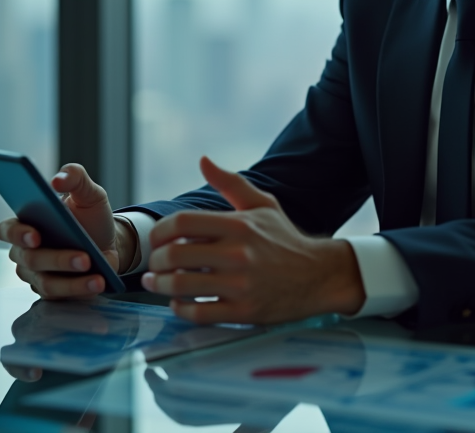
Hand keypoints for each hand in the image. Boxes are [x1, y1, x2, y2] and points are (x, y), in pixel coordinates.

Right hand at [0, 163, 138, 298]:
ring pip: (45, 282)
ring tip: (96, 275)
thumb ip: (75, 177)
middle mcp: (24, 251)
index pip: (7, 230)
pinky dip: (80, 289)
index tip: (35, 235)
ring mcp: (35, 274)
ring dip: (72, 280)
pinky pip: (60, 295)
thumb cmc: (90, 216)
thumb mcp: (88, 192)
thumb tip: (57, 180)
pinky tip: (98, 283)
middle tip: (83, 257)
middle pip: (30, 259)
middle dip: (58, 259)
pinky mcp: (51, 292)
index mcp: (26, 222)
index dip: (17, 234)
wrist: (108, 242)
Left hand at [141, 156, 364, 323]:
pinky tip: (178, 302)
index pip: (182, 223)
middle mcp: (238, 254)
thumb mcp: (262, 205)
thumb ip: (230, 183)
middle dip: (155, 261)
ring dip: (160, 285)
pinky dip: (179, 309)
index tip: (157, 239)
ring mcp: (241, 285)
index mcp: (239, 225)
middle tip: (153, 265)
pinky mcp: (245, 312)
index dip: (160, 231)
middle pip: (175, 256)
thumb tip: (203, 160)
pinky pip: (199, 314)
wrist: (320, 276)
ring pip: (181, 287)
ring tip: (156, 283)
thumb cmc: (285, 239)